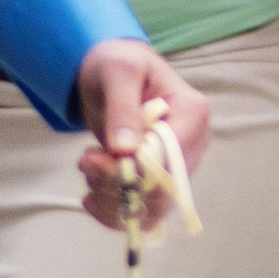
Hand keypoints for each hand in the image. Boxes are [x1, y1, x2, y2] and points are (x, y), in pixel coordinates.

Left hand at [76, 41, 210, 231]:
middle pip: (163, 190)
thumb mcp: (116, 72)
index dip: (133, 169)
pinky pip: (143, 213)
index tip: (92, 157)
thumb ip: (122, 108)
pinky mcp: (160, 182)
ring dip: (111, 199)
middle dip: (116, 185)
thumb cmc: (118, 64)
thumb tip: (125, 150)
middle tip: (84, 161)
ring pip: (152, 208)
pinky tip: (90, 195)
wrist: (111, 75)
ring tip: (87, 168)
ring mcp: (178, 167)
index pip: (171, 159)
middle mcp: (193, 145)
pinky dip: (113, 212)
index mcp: (192, 113)